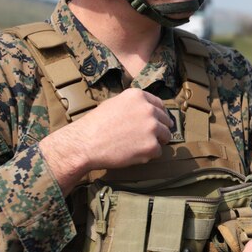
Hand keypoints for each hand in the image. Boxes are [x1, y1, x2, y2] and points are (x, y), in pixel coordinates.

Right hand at [39, 88, 172, 190]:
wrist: (85, 143)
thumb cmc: (96, 125)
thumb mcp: (115, 104)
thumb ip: (133, 105)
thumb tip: (148, 111)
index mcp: (138, 96)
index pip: (160, 105)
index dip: (159, 115)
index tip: (158, 121)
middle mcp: (148, 109)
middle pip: (165, 121)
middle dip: (159, 129)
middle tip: (147, 137)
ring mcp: (152, 128)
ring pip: (166, 136)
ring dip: (156, 142)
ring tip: (140, 145)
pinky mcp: (151, 146)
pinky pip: (158, 152)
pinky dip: (149, 155)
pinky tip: (134, 153)